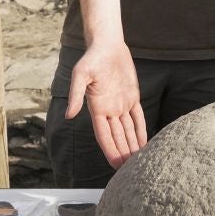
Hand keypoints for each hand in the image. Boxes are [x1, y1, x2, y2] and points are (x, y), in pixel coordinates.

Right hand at [67, 41, 147, 168]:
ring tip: (139, 161)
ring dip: (132, 144)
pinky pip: (137, 117)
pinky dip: (141, 130)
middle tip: (131, 170)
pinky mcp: (132, 96)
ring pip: (128, 130)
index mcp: (97, 108)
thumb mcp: (81, 75)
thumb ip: (76, 95)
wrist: (107, 45)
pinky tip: (145, 142)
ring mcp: (121, 103)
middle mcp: (109, 109)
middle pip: (117, 137)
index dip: (110, 151)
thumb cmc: (91, 58)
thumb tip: (68, 115)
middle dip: (123, 153)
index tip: (116, 166)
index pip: (104, 136)